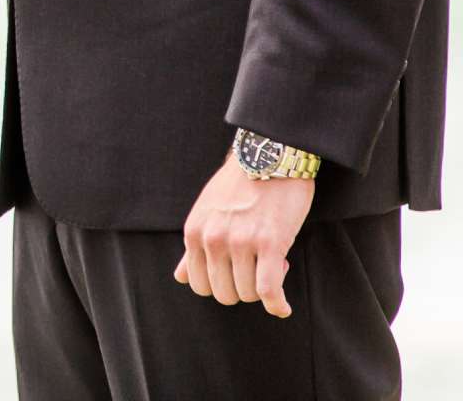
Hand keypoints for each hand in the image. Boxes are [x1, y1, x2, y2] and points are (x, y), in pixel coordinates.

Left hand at [174, 156, 313, 317]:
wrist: (270, 154)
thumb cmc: (241, 185)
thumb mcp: (208, 212)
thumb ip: (195, 247)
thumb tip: (179, 277)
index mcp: (194, 232)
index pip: (198, 284)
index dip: (221, 284)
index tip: (237, 271)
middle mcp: (213, 239)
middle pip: (224, 294)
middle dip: (242, 289)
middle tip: (258, 268)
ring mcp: (240, 242)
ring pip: (248, 293)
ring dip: (263, 289)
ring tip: (274, 263)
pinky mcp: (269, 243)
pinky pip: (269, 291)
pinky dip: (277, 305)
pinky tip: (283, 307)